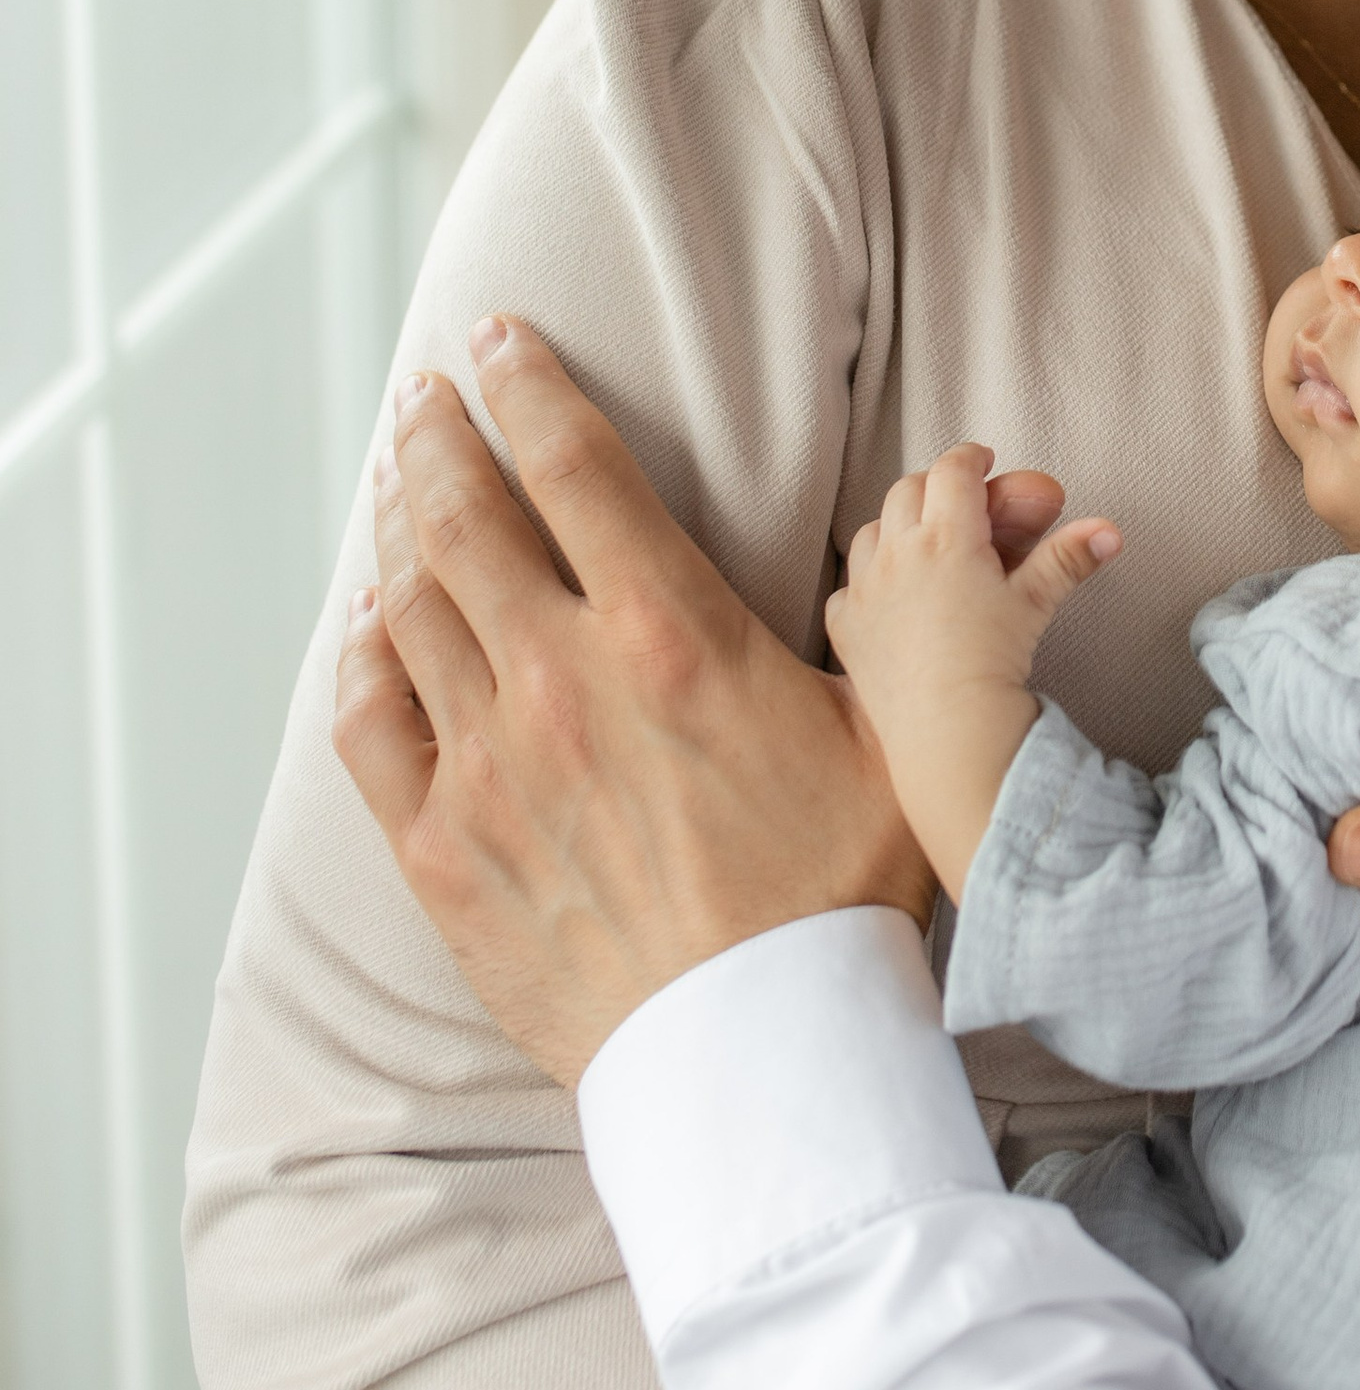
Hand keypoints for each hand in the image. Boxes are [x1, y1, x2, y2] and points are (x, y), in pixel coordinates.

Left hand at [333, 317, 937, 1086]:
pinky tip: (372, 625)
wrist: (754, 1051)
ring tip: (404, 488)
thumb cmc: (837, 894)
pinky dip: (363, 655)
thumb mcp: (892, 730)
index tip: (495, 337)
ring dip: (401, 528)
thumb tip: (967, 510)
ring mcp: (487, 765)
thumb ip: (897, 610)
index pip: (571, 464)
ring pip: (410, 605)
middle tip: (428, 395)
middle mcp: (560, 681)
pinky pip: (370, 721)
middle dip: (438, 436)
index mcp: (668, 634)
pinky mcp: (440, 848)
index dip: (525, 383)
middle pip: (465, 515)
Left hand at [827, 446, 1119, 902]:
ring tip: (922, 546)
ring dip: (896, 529)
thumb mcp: (1034, 603)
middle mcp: (898, 552)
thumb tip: (1111, 531)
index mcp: (947, 535)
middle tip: (957, 501)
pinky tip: (889, 599)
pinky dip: (868, 585)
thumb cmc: (995, 661)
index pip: (953, 470)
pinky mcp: (846, 626)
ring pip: (872, 532)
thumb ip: (1068, 558)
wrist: (947, 729)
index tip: (982, 461)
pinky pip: (848, 589)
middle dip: (934, 488)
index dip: (970, 458)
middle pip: (908, 489)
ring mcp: (865, 588)